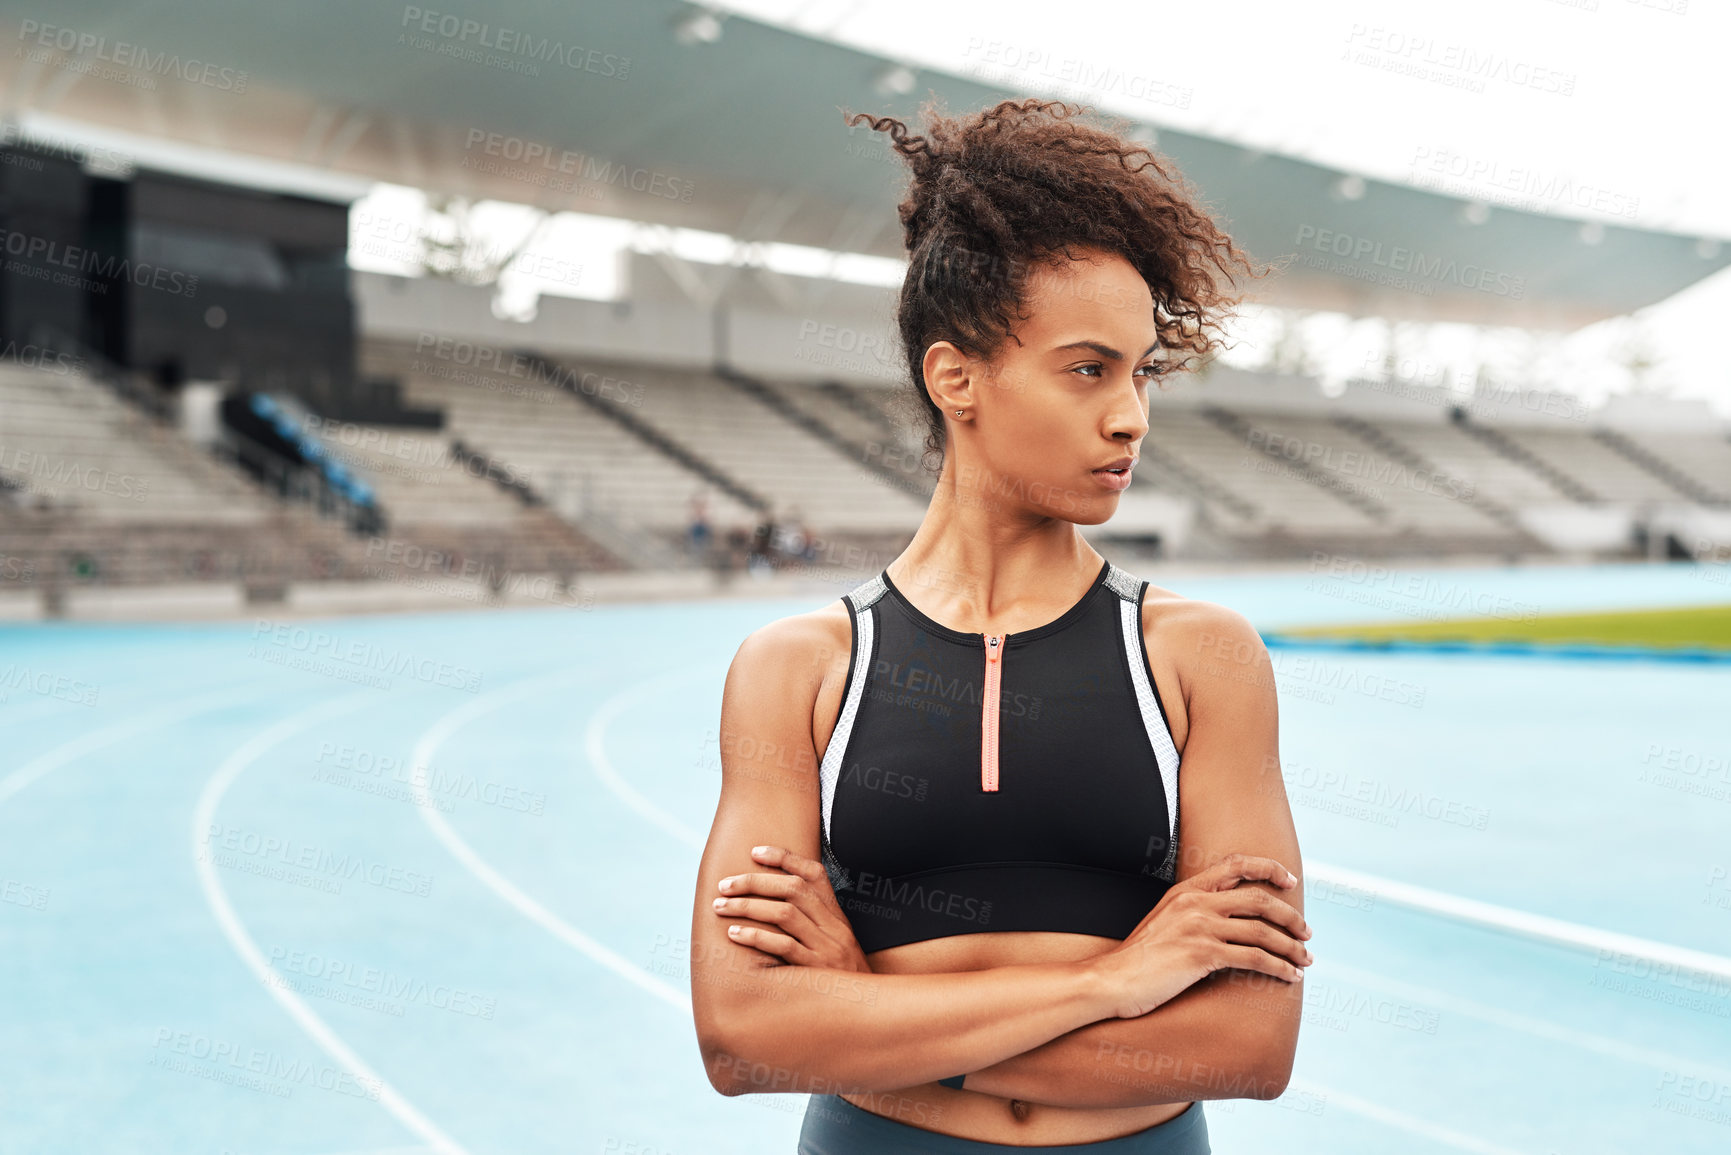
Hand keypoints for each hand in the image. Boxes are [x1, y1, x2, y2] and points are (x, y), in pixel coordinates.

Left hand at [714, 845, 871, 973]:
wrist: (867, 1012)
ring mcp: (827, 949)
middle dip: (754, 882)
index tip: (755, 852)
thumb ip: (812, 924)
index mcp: (837, 917)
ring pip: (785, 914)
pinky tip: (735, 935)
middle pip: (793, 889)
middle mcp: (834, 928)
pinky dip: (756, 937)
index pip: (814, 875)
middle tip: (725, 885)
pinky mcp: (817, 972)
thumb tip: (772, 905)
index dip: (785, 858)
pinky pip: (785, 947)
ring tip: (722, 907)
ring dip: (748, 907)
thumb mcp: (834, 945)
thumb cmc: (841, 979)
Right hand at [1093, 853, 1312, 1018]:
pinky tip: (1290, 976)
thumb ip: (1191, 912)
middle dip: (1290, 916)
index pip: (1235, 864)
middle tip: (1306, 932)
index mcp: (1186, 891)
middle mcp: (1195, 903)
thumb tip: (1224, 920)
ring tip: (1306, 959)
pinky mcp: (1203, 955)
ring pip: (1262, 931)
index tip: (1288, 880)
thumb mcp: (1163, 921)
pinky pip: (1254, 958)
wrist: (1112, 979)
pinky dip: (1279, 967)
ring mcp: (1199, 928)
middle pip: (1259, 900)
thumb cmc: (1139, 958)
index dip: (1267, 868)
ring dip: (1291, 947)